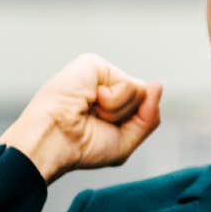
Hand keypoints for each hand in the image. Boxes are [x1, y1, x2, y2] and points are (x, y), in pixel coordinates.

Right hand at [0, 53, 162, 183]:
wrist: (53, 142)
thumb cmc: (81, 147)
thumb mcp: (126, 141)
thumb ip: (149, 117)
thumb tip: (157, 84)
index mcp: (112, 103)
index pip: (145, 106)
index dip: (133, 124)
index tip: (103, 132)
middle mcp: (107, 85)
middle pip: (145, 97)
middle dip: (126, 117)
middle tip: (96, 121)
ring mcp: (101, 73)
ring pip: (140, 91)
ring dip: (117, 111)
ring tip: (91, 111)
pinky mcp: (94, 64)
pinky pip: (128, 84)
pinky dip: (112, 101)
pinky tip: (89, 101)